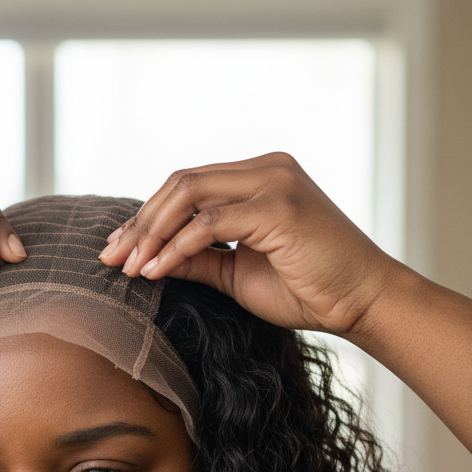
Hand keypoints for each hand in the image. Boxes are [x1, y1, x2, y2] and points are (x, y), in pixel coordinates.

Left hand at [98, 152, 404, 335]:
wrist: (362, 303)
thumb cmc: (308, 289)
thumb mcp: (237, 274)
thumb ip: (198, 259)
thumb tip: (149, 260)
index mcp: (258, 178)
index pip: (187, 186)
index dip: (146, 218)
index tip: (117, 251)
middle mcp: (266, 169)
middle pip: (180, 183)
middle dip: (139, 223)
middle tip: (109, 258)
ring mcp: (273, 182)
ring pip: (189, 194)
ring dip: (151, 233)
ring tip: (128, 267)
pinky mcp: (278, 207)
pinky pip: (209, 224)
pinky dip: (176, 247)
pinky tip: (155, 270)